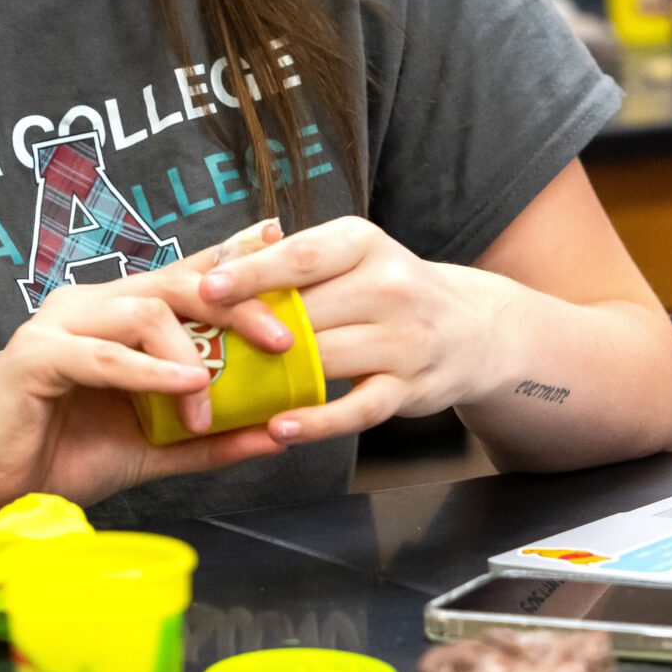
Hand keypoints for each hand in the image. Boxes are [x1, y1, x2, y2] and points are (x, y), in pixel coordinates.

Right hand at [0, 253, 292, 522]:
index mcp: (112, 314)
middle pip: (174, 283)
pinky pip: (106, 357)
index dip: (231, 257)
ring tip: (209, 402)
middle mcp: (87, 305)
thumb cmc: (61, 458)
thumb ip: (208, 440)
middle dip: (236, 303)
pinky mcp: (37, 356)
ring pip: (143, 312)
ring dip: (189, 357)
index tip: (280, 244)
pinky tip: (186, 385)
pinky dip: (151, 371)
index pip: (181, 276)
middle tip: (282, 340)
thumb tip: (277, 436)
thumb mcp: (152, 449)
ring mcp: (58, 324)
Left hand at [199, 217, 513, 445]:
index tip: (207, 288)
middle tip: (200, 349)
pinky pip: (357, 409)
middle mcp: (390, 287)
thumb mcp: (352, 255)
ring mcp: (404, 340)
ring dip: (274, 378)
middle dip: (251, 332)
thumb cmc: (388, 287)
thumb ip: (293, 256)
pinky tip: (279, 427)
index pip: (303, 256)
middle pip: (307, 312)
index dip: (252, 274)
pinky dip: (317, 421)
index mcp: (365, 244)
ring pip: (326, 359)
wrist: (471, 327)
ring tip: (224, 390)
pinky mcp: (411, 387)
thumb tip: (223, 257)